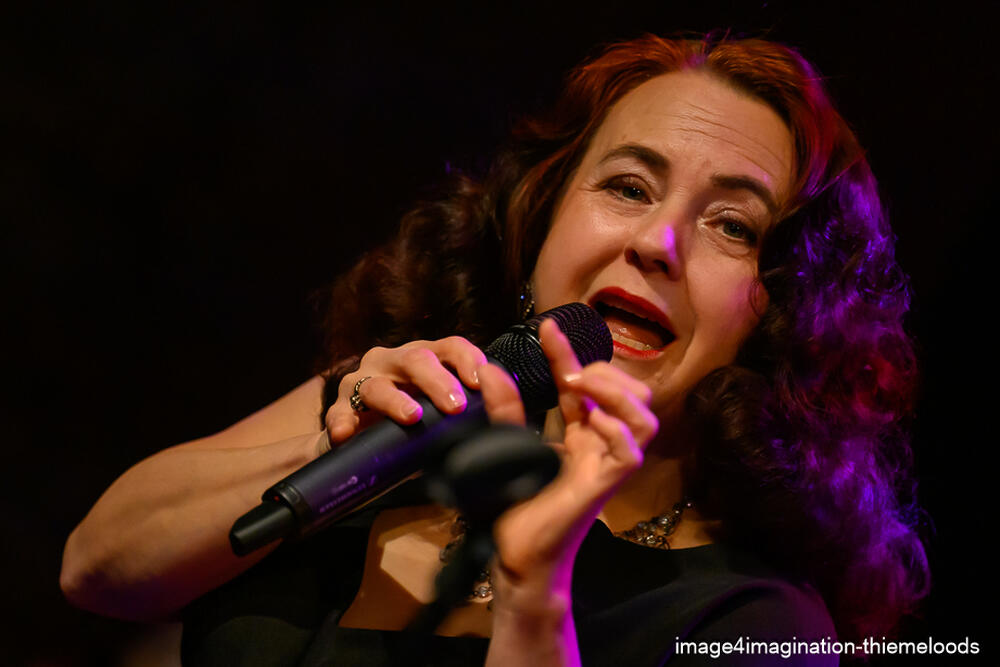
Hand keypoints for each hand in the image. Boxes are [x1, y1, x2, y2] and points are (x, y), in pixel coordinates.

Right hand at [324, 337, 486, 445]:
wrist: (367, 453)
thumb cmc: (417, 430)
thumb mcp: (448, 420)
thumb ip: (477, 412)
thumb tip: (500, 401)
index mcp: (424, 360)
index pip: (450, 347)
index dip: (466, 359)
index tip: (480, 381)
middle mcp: (392, 363)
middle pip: (415, 358)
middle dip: (438, 381)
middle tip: (455, 406)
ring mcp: (362, 383)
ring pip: (376, 384)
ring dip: (395, 400)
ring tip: (411, 416)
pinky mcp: (339, 409)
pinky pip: (338, 413)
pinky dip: (342, 421)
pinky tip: (348, 432)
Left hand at [480, 318, 657, 599]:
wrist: (514, 554)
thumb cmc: (511, 506)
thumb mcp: (503, 446)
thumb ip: (504, 410)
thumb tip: (490, 368)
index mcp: (579, 436)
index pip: (583, 384)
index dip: (568, 352)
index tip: (547, 327)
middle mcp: (600, 446)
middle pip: (633, 394)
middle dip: (608, 372)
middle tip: (571, 375)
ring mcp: (608, 465)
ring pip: (645, 417)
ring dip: (617, 393)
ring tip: (582, 387)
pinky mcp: (607, 485)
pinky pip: (632, 448)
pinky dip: (616, 427)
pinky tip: (589, 421)